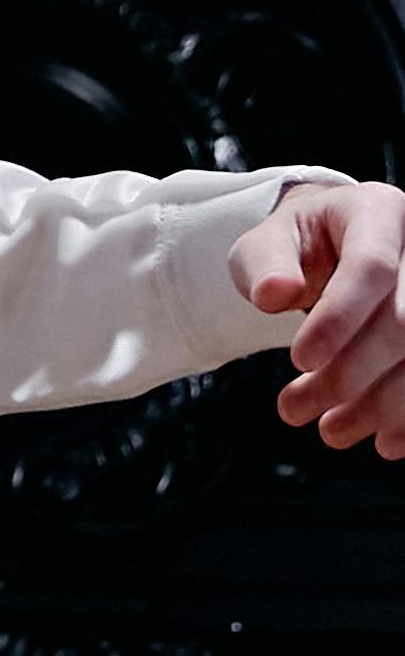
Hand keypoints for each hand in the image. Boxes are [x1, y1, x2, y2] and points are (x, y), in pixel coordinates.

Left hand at [231, 178, 404, 457]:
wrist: (330, 253)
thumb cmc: (296, 247)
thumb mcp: (266, 243)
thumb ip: (265, 264)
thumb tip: (273, 293)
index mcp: (378, 213)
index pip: (372, 268)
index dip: (340, 319)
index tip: (299, 360)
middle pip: (403, 322)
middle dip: (349, 375)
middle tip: (294, 408)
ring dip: (380, 407)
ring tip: (330, 431)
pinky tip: (384, 442)